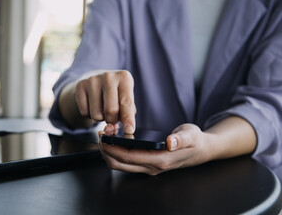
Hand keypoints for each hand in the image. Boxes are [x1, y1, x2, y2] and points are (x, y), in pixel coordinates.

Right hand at [75, 70, 136, 133]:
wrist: (96, 80)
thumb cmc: (116, 93)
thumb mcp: (125, 98)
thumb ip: (127, 113)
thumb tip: (127, 129)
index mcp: (124, 77)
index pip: (126, 102)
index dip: (128, 119)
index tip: (129, 130)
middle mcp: (108, 76)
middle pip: (111, 110)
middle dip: (112, 121)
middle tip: (112, 119)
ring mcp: (93, 80)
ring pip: (96, 114)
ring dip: (100, 118)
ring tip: (102, 109)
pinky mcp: (80, 85)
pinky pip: (84, 112)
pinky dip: (89, 114)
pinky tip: (92, 105)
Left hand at [98, 123, 213, 174]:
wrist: (200, 150)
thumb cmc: (194, 141)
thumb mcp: (191, 135)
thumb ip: (180, 138)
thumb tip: (170, 142)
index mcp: (160, 159)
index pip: (128, 157)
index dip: (112, 147)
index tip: (104, 135)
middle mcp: (152, 167)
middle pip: (119, 164)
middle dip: (105, 150)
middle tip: (101, 134)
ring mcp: (148, 167)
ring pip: (120, 165)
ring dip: (108, 152)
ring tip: (106, 135)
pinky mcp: (146, 165)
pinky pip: (126, 163)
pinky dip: (116, 153)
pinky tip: (115, 140)